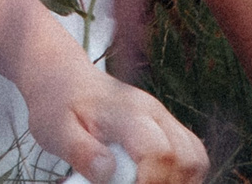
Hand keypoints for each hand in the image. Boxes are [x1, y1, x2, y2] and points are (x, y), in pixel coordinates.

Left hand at [20, 58, 206, 183]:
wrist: (62, 79)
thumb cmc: (57, 106)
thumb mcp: (55, 130)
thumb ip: (81, 151)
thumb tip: (108, 173)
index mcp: (126, 111)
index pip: (159, 151)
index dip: (151, 183)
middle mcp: (154, 112)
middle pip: (188, 157)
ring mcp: (164, 119)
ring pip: (196, 157)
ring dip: (181, 182)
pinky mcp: (167, 129)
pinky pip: (192, 156)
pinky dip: (182, 176)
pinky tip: (154, 180)